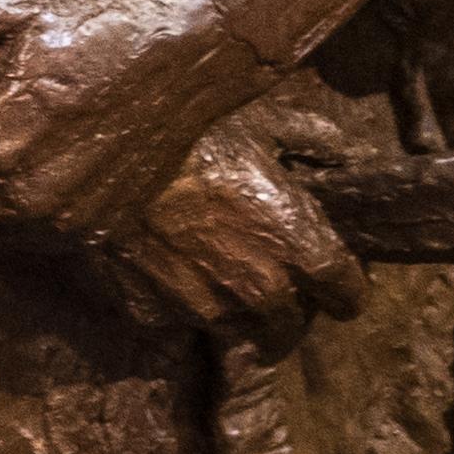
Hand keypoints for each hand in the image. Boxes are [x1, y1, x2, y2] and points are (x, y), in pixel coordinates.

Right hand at [107, 119, 361, 329]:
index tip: (329, 272)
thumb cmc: (191, 134)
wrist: (103, 155)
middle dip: (288, 303)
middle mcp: (263, 292)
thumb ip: (310, 141)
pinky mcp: (158, 316)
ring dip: (237, 309)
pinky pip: (182, 319)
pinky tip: (168, 265)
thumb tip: (339, 153)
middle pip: (294, 325)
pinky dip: (182, 301)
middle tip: (268, 270)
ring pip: (240, 329)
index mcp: (301, 248)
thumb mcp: (261, 124)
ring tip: (217, 272)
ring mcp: (209, 310)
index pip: (350, 296)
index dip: (343, 284)